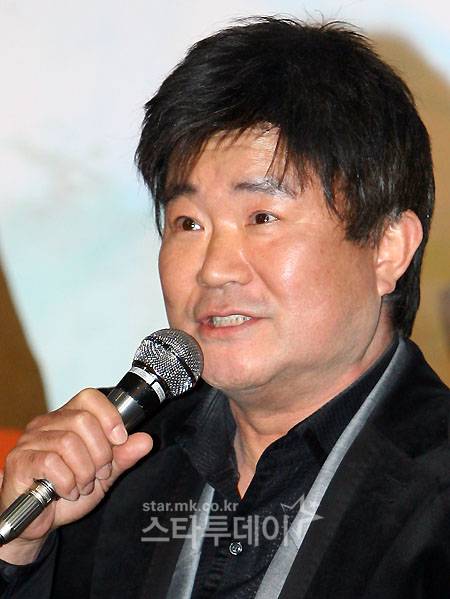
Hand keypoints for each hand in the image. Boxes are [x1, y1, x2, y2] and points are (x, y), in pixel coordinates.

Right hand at [0, 388, 152, 563]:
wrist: (38, 522)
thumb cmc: (67, 492)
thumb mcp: (103, 475)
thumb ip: (123, 456)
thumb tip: (146, 440)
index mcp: (66, 419)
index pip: (89, 398)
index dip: (109, 416)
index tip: (120, 439)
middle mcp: (46, 424)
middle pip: (83, 420)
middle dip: (100, 452)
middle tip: (100, 473)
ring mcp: (30, 441)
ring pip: (68, 442)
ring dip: (84, 471)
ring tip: (83, 485)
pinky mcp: (20, 461)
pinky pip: (50, 462)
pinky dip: (66, 482)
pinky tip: (67, 491)